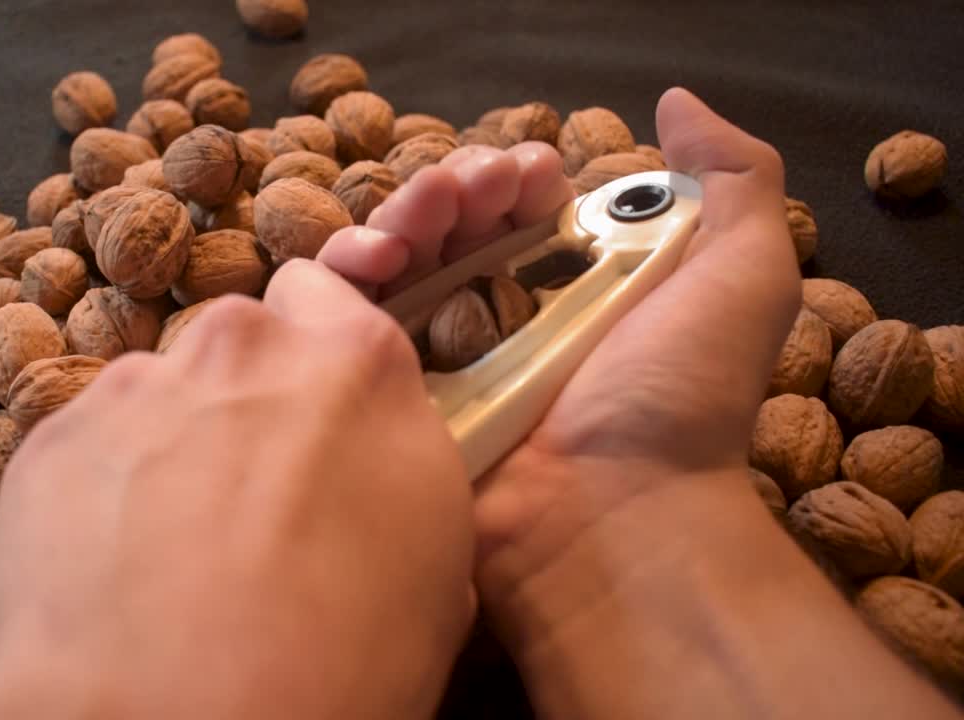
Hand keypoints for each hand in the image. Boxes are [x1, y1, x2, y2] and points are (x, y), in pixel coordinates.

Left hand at [0, 262, 474, 718]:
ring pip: (163, 393)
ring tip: (175, 549)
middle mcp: (246, 348)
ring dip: (174, 445)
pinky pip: (93, 442)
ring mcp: (141, 385)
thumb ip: (397, 476)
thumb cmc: (335, 665)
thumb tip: (365, 480)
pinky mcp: (55, 435)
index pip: (327, 296)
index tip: (314, 405)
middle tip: (250, 494)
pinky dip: (105, 486)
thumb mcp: (432, 567)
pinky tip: (118, 567)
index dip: (317, 350)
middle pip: (242, 343)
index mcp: (358, 365)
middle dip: (246, 399)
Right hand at [319, 87, 799, 647]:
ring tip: (424, 214)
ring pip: (396, 255)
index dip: (520, 175)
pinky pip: (343, 312)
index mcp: (576, 291)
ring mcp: (441, 356)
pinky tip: (375, 258)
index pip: (523, 208)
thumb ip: (736, 178)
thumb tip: (676, 103)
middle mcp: (504, 320)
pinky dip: (347, 267)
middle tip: (474, 192)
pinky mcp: (385, 386)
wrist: (611, 518)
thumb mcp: (743, 275)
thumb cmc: (677, 396)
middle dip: (459, 184)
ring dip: (404, 211)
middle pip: (454, 224)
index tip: (536, 173)